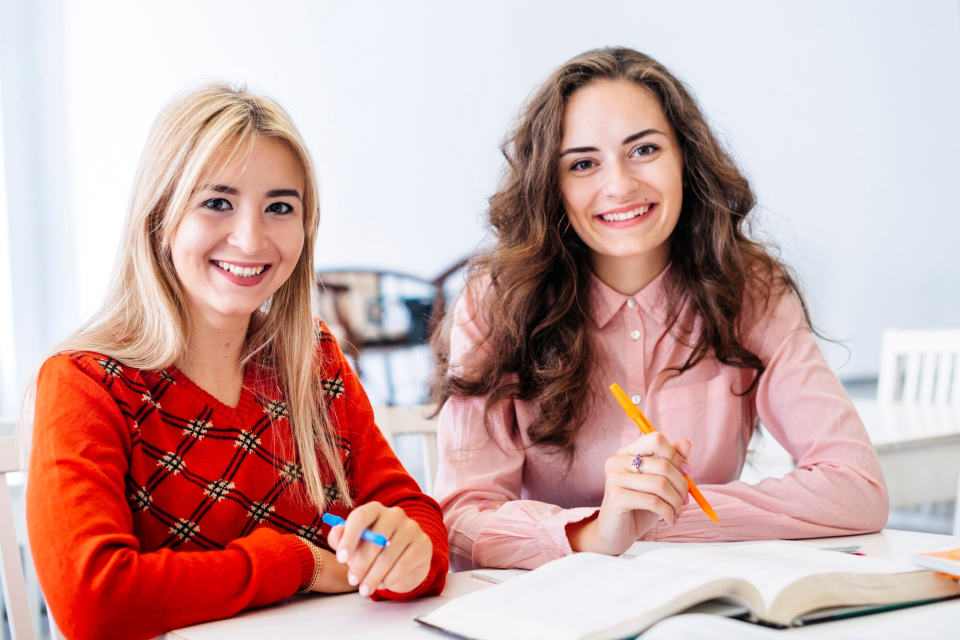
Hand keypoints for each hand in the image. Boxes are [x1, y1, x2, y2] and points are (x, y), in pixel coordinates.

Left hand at [326, 502, 432, 596]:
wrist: (405, 562)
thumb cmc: (374, 552)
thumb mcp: (355, 546)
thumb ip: (341, 539)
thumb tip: (336, 531)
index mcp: (375, 509)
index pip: (360, 517)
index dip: (349, 538)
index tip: (341, 559)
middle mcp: (395, 514)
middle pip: (375, 539)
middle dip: (361, 564)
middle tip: (353, 581)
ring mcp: (411, 528)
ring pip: (388, 555)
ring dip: (373, 576)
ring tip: (364, 589)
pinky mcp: (423, 544)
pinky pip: (403, 564)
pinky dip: (390, 578)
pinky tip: (382, 584)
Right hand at [568, 433, 691, 555]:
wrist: (616, 534)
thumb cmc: (639, 508)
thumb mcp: (659, 485)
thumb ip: (671, 463)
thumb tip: (686, 443)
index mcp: (627, 453)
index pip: (656, 439)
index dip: (676, 455)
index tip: (687, 472)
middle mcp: (617, 461)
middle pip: (663, 464)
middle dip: (682, 486)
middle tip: (685, 501)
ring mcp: (614, 478)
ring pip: (660, 484)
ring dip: (676, 502)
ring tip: (677, 512)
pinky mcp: (616, 497)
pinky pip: (653, 501)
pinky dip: (668, 512)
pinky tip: (670, 520)